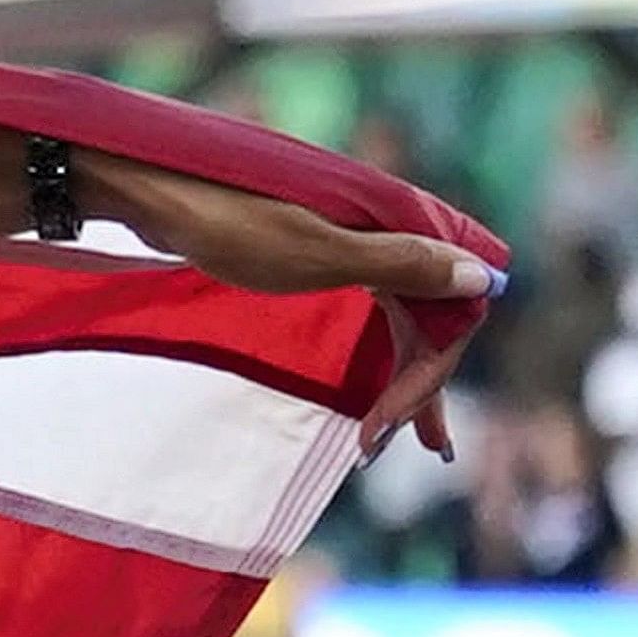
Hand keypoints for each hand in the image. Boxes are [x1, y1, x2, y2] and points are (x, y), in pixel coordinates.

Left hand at [86, 149, 494, 457]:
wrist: (155, 190)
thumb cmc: (228, 222)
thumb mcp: (314, 252)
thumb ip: (398, 264)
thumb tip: (482, 277)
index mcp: (397, 223)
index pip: (450, 308)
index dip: (430, 371)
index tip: (393, 424)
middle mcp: (386, 229)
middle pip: (430, 314)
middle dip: (423, 382)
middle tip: (415, 446)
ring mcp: (352, 240)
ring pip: (401, 312)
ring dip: (404, 370)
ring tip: (393, 430)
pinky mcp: (318, 249)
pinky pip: (369, 304)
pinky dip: (375, 346)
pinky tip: (373, 379)